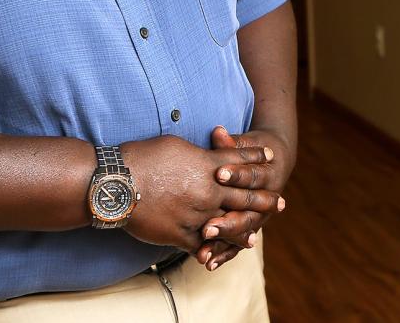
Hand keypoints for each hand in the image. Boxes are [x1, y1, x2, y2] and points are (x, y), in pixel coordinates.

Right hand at [119, 135, 280, 251]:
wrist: (119, 182)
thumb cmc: (143, 157)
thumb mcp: (175, 144)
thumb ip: (197, 153)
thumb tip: (206, 152)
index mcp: (207, 164)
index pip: (238, 160)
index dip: (255, 159)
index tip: (270, 157)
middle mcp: (208, 189)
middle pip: (243, 195)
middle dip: (264, 199)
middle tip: (281, 203)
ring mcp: (197, 213)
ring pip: (228, 224)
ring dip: (243, 230)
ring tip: (255, 235)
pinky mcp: (181, 234)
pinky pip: (201, 245)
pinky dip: (210, 250)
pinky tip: (217, 254)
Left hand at [195, 126, 293, 270]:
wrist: (275, 162)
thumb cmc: (252, 150)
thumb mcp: (244, 144)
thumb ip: (230, 145)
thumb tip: (218, 132)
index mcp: (268, 175)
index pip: (253, 177)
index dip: (238, 175)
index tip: (220, 174)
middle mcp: (266, 201)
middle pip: (248, 213)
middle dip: (228, 221)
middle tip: (207, 227)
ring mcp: (258, 217)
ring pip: (242, 233)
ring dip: (224, 243)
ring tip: (204, 252)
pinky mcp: (248, 229)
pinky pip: (236, 245)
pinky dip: (223, 254)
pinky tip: (207, 263)